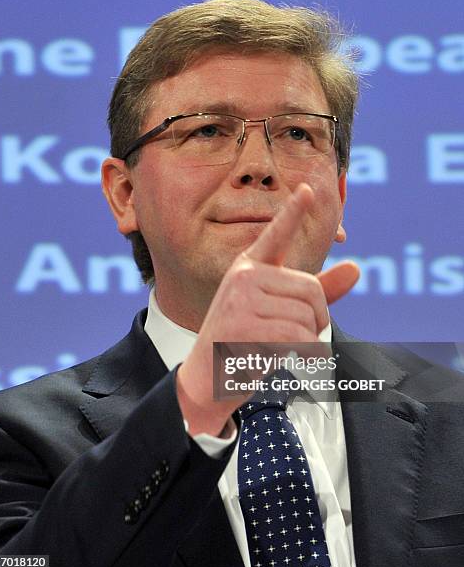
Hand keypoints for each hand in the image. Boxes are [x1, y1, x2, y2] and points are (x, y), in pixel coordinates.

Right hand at [176, 183, 359, 435]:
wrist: (208, 377)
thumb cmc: (244, 339)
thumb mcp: (277, 309)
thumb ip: (318, 290)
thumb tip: (357, 269)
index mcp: (250, 267)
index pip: (276, 235)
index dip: (293, 211)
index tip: (307, 189)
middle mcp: (244, 276)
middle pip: (311, 290)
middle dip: (317, 318)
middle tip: (298, 335)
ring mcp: (241, 300)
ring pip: (307, 316)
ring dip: (307, 339)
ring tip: (279, 346)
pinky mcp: (244, 326)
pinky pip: (298, 337)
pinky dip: (303, 353)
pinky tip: (282, 356)